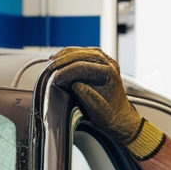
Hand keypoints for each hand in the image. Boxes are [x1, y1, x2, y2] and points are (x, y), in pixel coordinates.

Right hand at [48, 47, 164, 160]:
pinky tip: (60, 59)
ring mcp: (105, 62)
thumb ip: (87, 96)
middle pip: (82, 54)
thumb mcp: (99, 111)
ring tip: (52, 61)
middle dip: (63, 60)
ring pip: (82, 51)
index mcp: (110, 73)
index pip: (83, 66)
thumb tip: (75, 84)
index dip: (67, 71)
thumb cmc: (111, 117)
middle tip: (50, 67)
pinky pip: (83, 54)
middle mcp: (109, 64)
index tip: (55, 78)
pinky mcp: (100, 64)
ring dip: (65, 55)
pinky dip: (70, 55)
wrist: (120, 118)